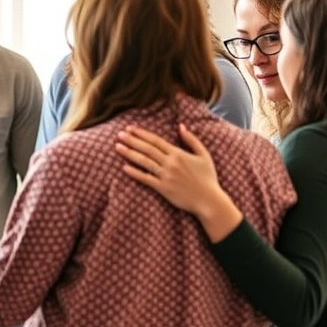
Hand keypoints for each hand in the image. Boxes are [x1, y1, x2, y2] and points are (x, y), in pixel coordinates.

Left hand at [115, 123, 241, 241]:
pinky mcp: (163, 189)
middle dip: (132, 140)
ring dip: (130, 153)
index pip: (156, 141)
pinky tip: (124, 167)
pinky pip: (146, 179)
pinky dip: (135, 173)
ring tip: (118, 147)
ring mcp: (166, 176)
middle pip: (147, 149)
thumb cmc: (208, 177)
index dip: (142, 134)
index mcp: (178, 154)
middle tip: (119, 134)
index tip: (130, 128)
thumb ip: (191, 140)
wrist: (209, 200)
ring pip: (144, 162)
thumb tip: (180, 126)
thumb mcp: (204, 155)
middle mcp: (170, 163)